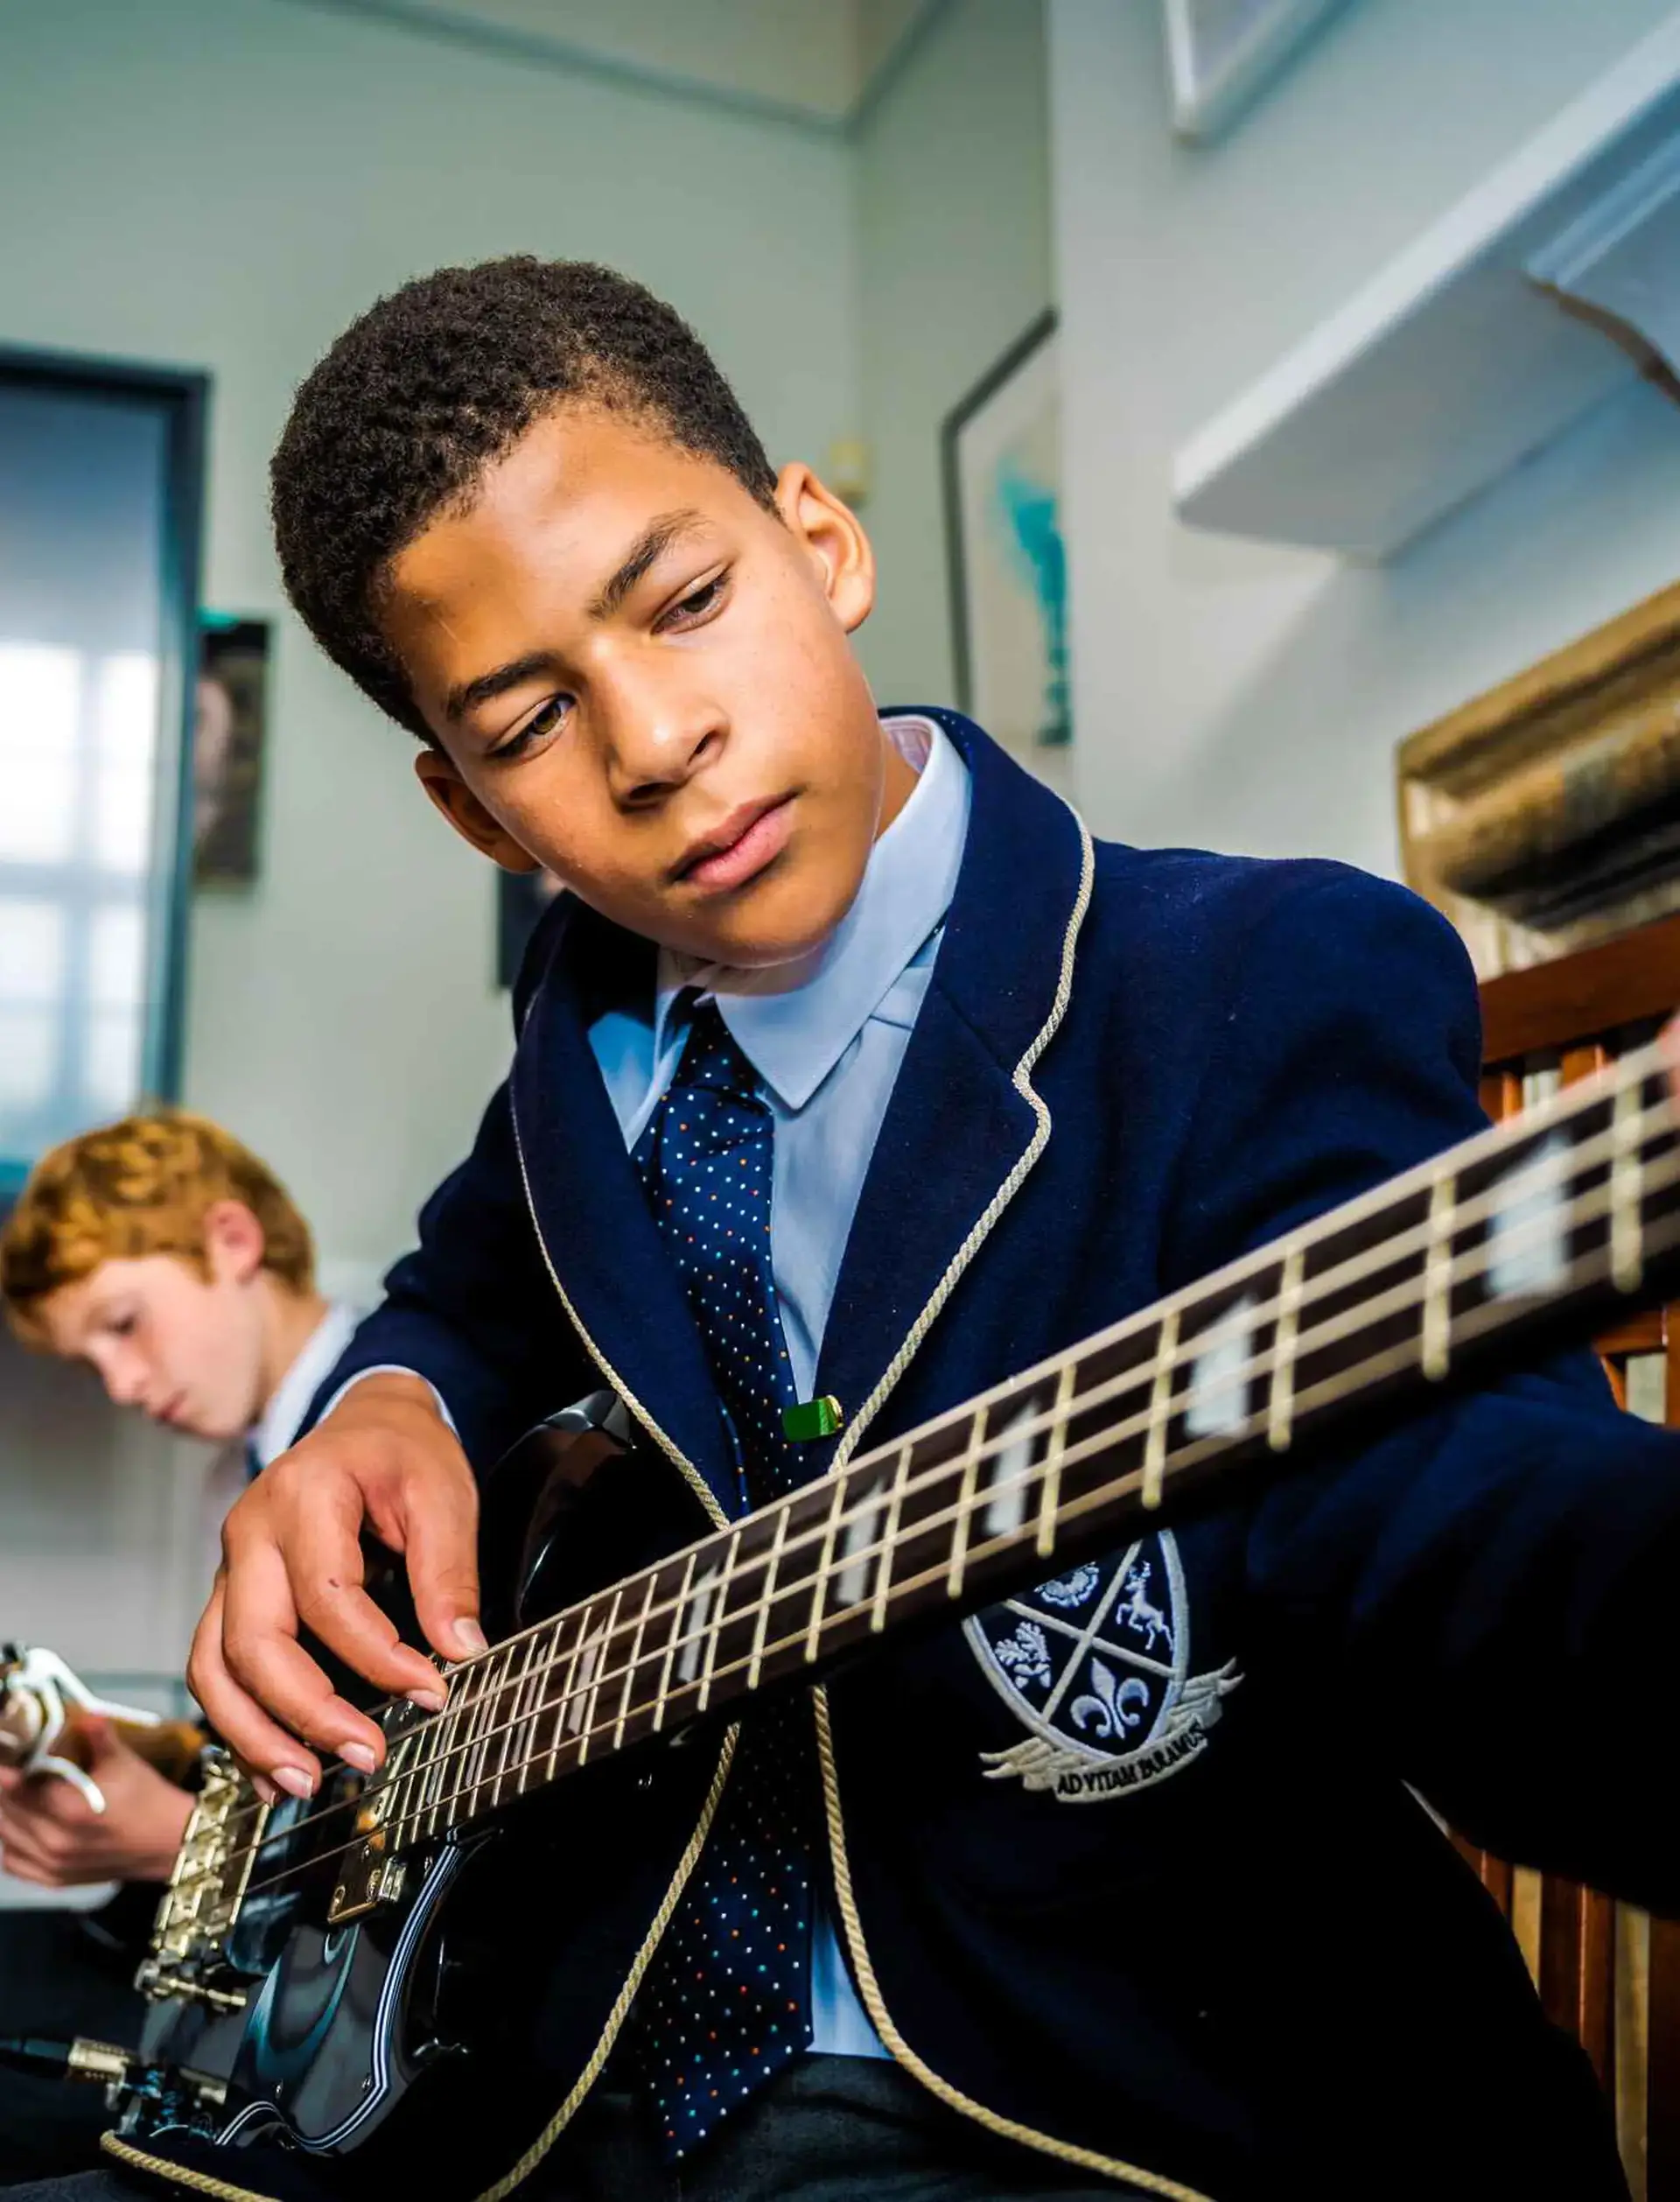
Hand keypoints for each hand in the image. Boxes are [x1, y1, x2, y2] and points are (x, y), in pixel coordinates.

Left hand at [0, 1720, 193, 1885]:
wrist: (170, 1841)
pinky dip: (9, 1842)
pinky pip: (13, 1863)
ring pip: (6, 1836)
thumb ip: (98, 1735)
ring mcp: (52, 1865)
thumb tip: (85, 1712)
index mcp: (69, 1810)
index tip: (5, 1754)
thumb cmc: (147, 1797)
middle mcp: (54, 1841)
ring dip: (5, 1812)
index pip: (15, 1789)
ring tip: (13, 1792)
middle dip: (5, 1789)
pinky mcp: (54, 1880)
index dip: (4, 1772)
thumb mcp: (125, 1761)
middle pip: (6, 1811)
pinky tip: (17, 1825)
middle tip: (10, 1769)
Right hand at [187, 1373, 481, 1799]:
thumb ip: (449, 1572)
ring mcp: (231, 1567)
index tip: (433, 1691)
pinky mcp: (231, 1596)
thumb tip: (460, 1650)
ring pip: (214, 1665)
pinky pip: (214, 1667)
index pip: (329, 1596)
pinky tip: (276, 1768)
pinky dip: (238, 1723)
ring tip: (305, 1784)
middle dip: (307, 1710)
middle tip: (367, 1755)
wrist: (365, 1422)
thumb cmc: (401, 1453)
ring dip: (255, 1734)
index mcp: (304, 1494)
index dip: (379, 1656)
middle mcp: (250, 1533)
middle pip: (255, 1640)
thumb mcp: (443, 1493)